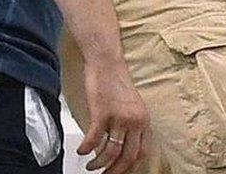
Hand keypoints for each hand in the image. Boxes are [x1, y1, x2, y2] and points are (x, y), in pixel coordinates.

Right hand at [79, 57, 149, 173]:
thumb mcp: (131, 106)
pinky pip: (94, 140)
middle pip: (127, 157)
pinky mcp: (102, 113)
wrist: (107, 62)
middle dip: (114, 171)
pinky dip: (86, 149)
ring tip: (90, 166)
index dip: (129, 166)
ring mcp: (119, 118)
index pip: (141, 152)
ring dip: (98, 164)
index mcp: (143, 120)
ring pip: (110, 152)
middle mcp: (135, 121)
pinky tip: (81, 151)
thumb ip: (129, 125)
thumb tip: (121, 146)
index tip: (118, 172)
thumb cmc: (115, 82)